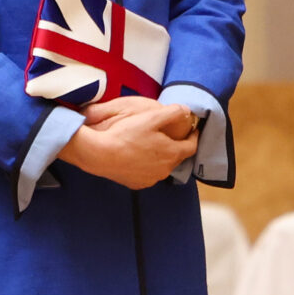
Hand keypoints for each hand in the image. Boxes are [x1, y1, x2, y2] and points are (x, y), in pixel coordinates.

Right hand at [59, 101, 197, 188]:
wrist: (99, 154)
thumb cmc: (126, 134)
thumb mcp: (151, 117)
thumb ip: (172, 112)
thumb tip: (187, 110)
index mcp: (172, 154)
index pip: (191, 146)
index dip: (194, 136)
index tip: (193, 130)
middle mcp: (165, 170)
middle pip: (177, 157)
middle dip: (176, 146)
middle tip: (170, 135)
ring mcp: (151, 179)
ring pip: (162, 166)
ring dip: (161, 157)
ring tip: (153, 146)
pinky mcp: (137, 184)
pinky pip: (148, 174)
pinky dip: (147, 166)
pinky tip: (138, 157)